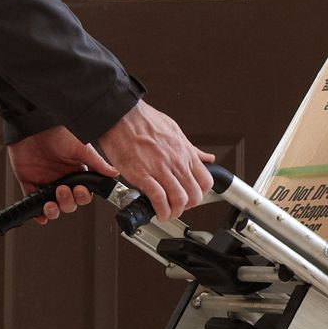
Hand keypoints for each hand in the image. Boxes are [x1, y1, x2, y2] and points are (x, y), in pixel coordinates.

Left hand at [9, 125, 114, 223]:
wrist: (34, 124)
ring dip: (54, 211)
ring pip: (52, 205)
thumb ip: (96, 163)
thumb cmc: (57, 131)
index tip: (79, 190)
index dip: (82, 196)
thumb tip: (115, 173)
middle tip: (64, 190)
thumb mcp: (81, 147)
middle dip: (67, 202)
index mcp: (75, 172)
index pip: (83, 193)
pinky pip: (32, 200)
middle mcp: (61, 178)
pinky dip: (36, 211)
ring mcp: (45, 181)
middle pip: (69, 202)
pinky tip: (40, 215)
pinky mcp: (28, 181)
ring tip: (51, 204)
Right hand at [94, 101, 214, 220]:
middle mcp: (175, 161)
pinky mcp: (142, 174)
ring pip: (179, 199)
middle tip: (178, 207)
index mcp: (184, 152)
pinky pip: (158, 198)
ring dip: (174, 212)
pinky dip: (161, 211)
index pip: (206, 181)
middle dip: (187, 206)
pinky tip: (158, 213)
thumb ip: (191, 149)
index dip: (201, 193)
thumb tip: (206, 157)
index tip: (192, 196)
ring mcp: (160, 169)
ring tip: (168, 213)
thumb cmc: (144, 121)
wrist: (121, 115)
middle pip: (194, 194)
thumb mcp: (175, 131)